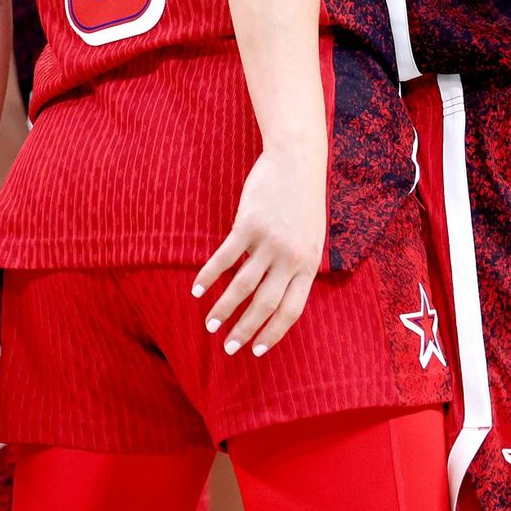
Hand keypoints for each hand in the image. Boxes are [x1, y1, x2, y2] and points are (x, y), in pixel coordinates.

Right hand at [192, 144, 325, 357]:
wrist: (297, 160)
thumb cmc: (304, 199)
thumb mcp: (312, 236)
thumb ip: (299, 264)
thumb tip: (283, 294)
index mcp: (308, 264)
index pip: (291, 310)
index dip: (272, 333)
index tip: (256, 350)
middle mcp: (290, 257)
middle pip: (264, 304)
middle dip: (244, 330)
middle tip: (228, 348)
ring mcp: (269, 242)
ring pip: (242, 286)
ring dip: (223, 309)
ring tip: (209, 326)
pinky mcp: (249, 225)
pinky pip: (225, 258)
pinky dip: (209, 276)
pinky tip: (197, 289)